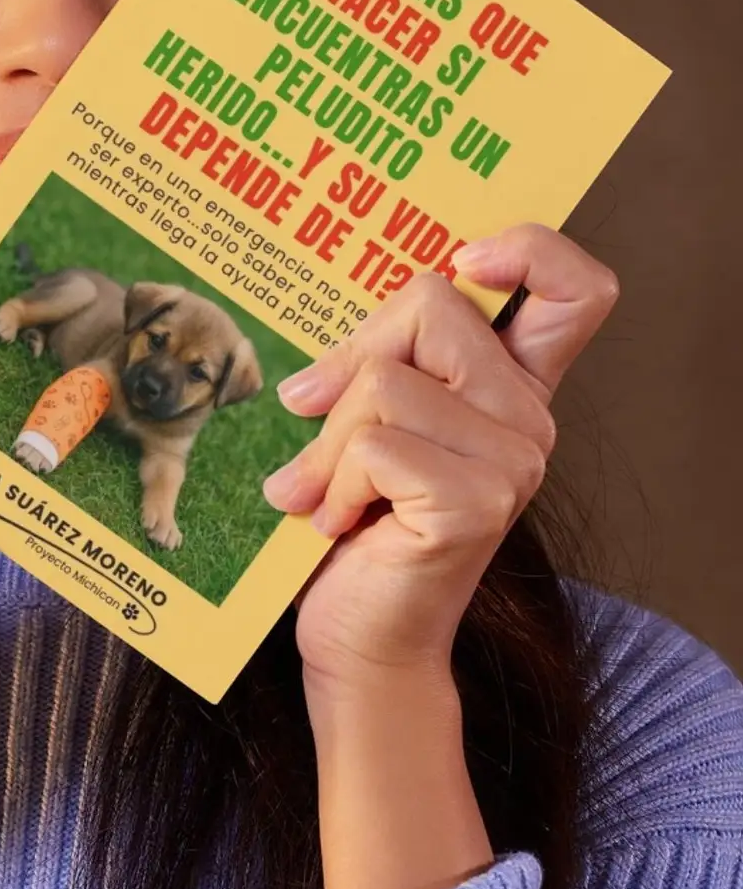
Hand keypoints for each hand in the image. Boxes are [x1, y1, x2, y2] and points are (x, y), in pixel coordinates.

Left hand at [260, 223, 618, 730]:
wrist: (358, 641)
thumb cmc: (356, 529)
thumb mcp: (365, 426)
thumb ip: (378, 368)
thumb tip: (317, 371)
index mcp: (515, 388)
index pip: (577, 289)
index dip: (531, 247)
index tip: (468, 257)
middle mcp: (530, 420)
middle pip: (432, 303)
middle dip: (350, 354)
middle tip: (311, 410)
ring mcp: (513, 463)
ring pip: (385, 380)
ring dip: (327, 441)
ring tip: (324, 493)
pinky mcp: (475, 503)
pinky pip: (373, 443)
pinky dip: (331, 481)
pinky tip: (337, 522)